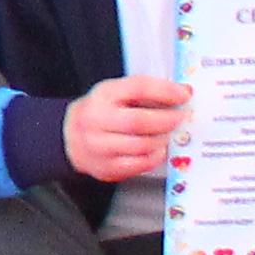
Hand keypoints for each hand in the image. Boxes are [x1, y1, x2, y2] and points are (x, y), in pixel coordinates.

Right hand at [61, 74, 191, 183]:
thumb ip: (146, 92)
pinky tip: (157, 149)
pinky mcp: (105, 167)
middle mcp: (95, 120)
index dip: (165, 90)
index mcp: (101, 95)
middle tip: (181, 118)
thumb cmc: (101, 113)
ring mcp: (98, 146)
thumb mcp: (116, 94)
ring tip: (168, 134)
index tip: (184, 94)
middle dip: (167, 120)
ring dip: (163, 140)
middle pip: (139, 121)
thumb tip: (182, 93)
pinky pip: (140, 164)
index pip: (137, 87)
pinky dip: (155, 156)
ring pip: (141, 146)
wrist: (70, 137)